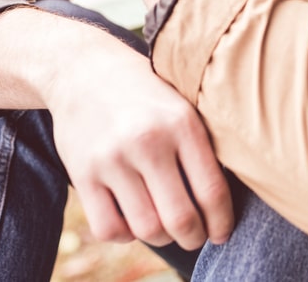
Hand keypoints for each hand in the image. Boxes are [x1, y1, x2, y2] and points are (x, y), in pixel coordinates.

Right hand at [46, 45, 233, 249]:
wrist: (84, 70)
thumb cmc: (145, 94)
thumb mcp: (181, 106)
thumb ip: (201, 146)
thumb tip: (225, 203)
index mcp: (182, 123)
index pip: (211, 190)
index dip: (221, 222)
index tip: (222, 233)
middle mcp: (148, 141)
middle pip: (180, 218)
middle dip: (193, 237)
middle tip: (195, 236)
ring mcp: (112, 159)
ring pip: (146, 228)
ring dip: (161, 238)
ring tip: (165, 228)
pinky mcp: (82, 173)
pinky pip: (109, 228)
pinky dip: (125, 235)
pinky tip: (132, 221)